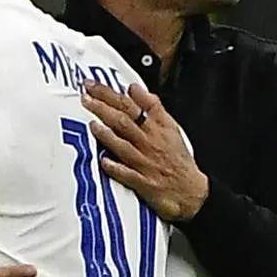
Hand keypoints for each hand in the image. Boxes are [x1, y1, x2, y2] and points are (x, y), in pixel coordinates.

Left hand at [82, 80, 208, 220]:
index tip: (92, 85)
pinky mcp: (143, 183)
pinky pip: (127, 174)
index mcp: (157, 127)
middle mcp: (149, 142)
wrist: (192, 191)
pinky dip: (115, 167)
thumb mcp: (171, 126)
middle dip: (103, 108)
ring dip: (107, 135)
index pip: (131, 105)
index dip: (110, 93)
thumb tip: (134, 88)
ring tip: (92, 124)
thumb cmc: (177, 159)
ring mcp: (145, 163)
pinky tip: (103, 161)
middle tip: (85, 98)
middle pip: (124, 121)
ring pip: (123, 145)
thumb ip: (152, 106)